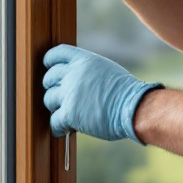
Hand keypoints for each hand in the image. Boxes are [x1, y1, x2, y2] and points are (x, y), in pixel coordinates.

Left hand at [42, 44, 159, 142]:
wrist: (134, 107)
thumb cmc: (126, 92)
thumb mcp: (106, 70)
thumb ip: (87, 71)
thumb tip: (76, 80)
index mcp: (84, 60)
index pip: (57, 53)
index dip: (50, 61)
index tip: (49, 67)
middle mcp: (73, 73)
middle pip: (49, 78)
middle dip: (52, 88)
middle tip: (61, 97)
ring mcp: (69, 93)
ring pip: (49, 100)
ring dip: (56, 108)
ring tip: (66, 114)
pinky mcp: (69, 113)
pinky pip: (53, 121)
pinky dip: (57, 127)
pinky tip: (62, 129)